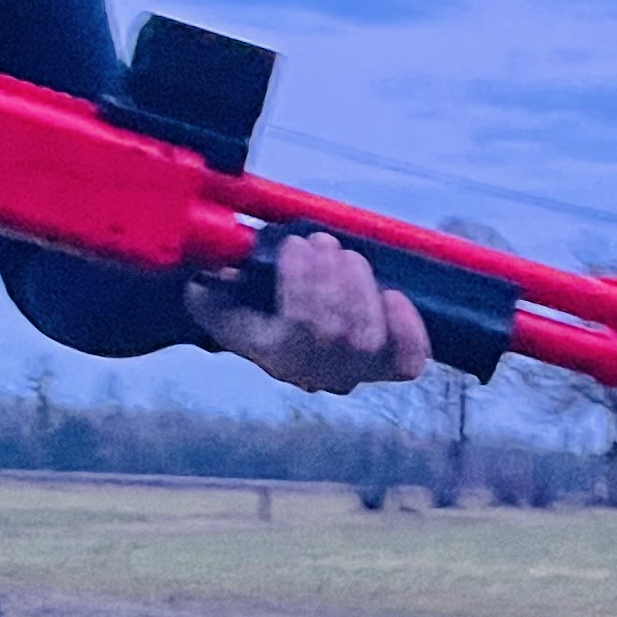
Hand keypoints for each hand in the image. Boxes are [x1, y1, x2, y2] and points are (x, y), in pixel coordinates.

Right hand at [189, 230, 432, 392]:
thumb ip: (210, 289)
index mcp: (275, 356)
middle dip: (332, 278)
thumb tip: (208, 275)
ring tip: (347, 257)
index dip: (303, 284)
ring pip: (369, 340)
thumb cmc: (252, 310)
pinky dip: (407, 328)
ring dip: (360, 288)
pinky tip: (394, 295)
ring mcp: (356, 372)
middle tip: (323, 242)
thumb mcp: (221, 300)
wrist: (278, 338)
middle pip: (336, 335)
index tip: (295, 244)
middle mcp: (317, 374)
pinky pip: (408, 360)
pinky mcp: (388, 365)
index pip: (299, 331)